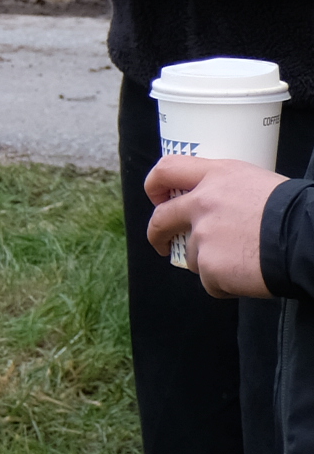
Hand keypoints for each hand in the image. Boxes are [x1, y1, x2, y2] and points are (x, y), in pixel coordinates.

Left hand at [148, 154, 286, 298]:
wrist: (309, 240)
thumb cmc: (294, 213)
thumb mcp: (257, 183)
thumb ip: (225, 191)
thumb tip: (211, 205)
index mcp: (217, 177)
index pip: (167, 170)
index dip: (154, 185)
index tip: (156, 199)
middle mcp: (202, 203)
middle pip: (160, 219)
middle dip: (158, 235)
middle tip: (163, 244)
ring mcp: (203, 235)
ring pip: (192, 256)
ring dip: (211, 262)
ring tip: (244, 259)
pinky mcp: (209, 265)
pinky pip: (210, 281)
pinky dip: (225, 283)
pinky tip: (248, 275)